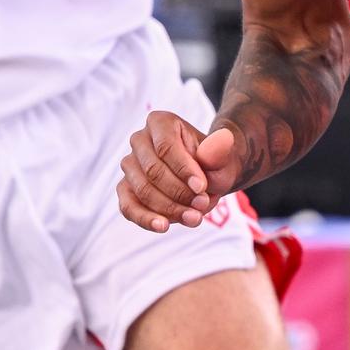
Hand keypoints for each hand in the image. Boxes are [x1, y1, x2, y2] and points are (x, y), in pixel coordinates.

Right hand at [117, 111, 242, 232]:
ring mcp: (129, 165)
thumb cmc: (213, 164)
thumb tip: (224, 138)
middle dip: (179, 192)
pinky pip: (128, 207)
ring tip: (195, 218)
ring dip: (169, 209)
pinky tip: (163, 226)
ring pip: (143, 190)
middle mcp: (139, 140)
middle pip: (153, 170)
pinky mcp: (126, 189)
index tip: (202, 188)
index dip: (183, 170)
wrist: (207, 178)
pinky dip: (145, 219)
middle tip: (203, 205)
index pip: (166, 147)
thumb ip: (220, 151)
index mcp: (160, 122)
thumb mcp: (222, 158)